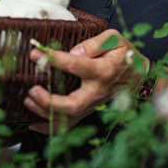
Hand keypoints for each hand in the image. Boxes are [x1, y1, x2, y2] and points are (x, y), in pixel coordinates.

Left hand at [24, 29, 144, 133]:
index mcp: (103, 70)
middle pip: (73, 105)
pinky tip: (33, 123)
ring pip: (68, 119)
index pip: (77, 66)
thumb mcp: (115, 40)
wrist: (139, 77)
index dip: (55, 60)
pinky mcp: (88, 110)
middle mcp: (96, 92)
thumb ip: (94, 43)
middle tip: (32, 90)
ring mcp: (92, 105)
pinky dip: (50, 127)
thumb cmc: (125, 55)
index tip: (36, 53)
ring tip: (28, 100)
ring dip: (45, 113)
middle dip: (49, 101)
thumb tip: (74, 50)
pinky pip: (69, 125)